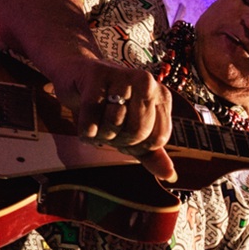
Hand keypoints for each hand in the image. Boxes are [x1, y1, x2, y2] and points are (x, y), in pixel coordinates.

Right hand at [50, 57, 175, 181]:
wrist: (78, 77)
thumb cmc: (109, 108)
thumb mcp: (132, 133)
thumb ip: (151, 154)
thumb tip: (170, 175)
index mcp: (161, 97)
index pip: (158, 138)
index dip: (139, 146)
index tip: (126, 137)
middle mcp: (147, 82)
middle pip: (138, 131)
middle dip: (118, 139)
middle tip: (108, 130)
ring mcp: (123, 75)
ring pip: (114, 122)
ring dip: (99, 133)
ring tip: (96, 123)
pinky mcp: (97, 74)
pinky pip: (92, 113)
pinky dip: (84, 126)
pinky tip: (85, 121)